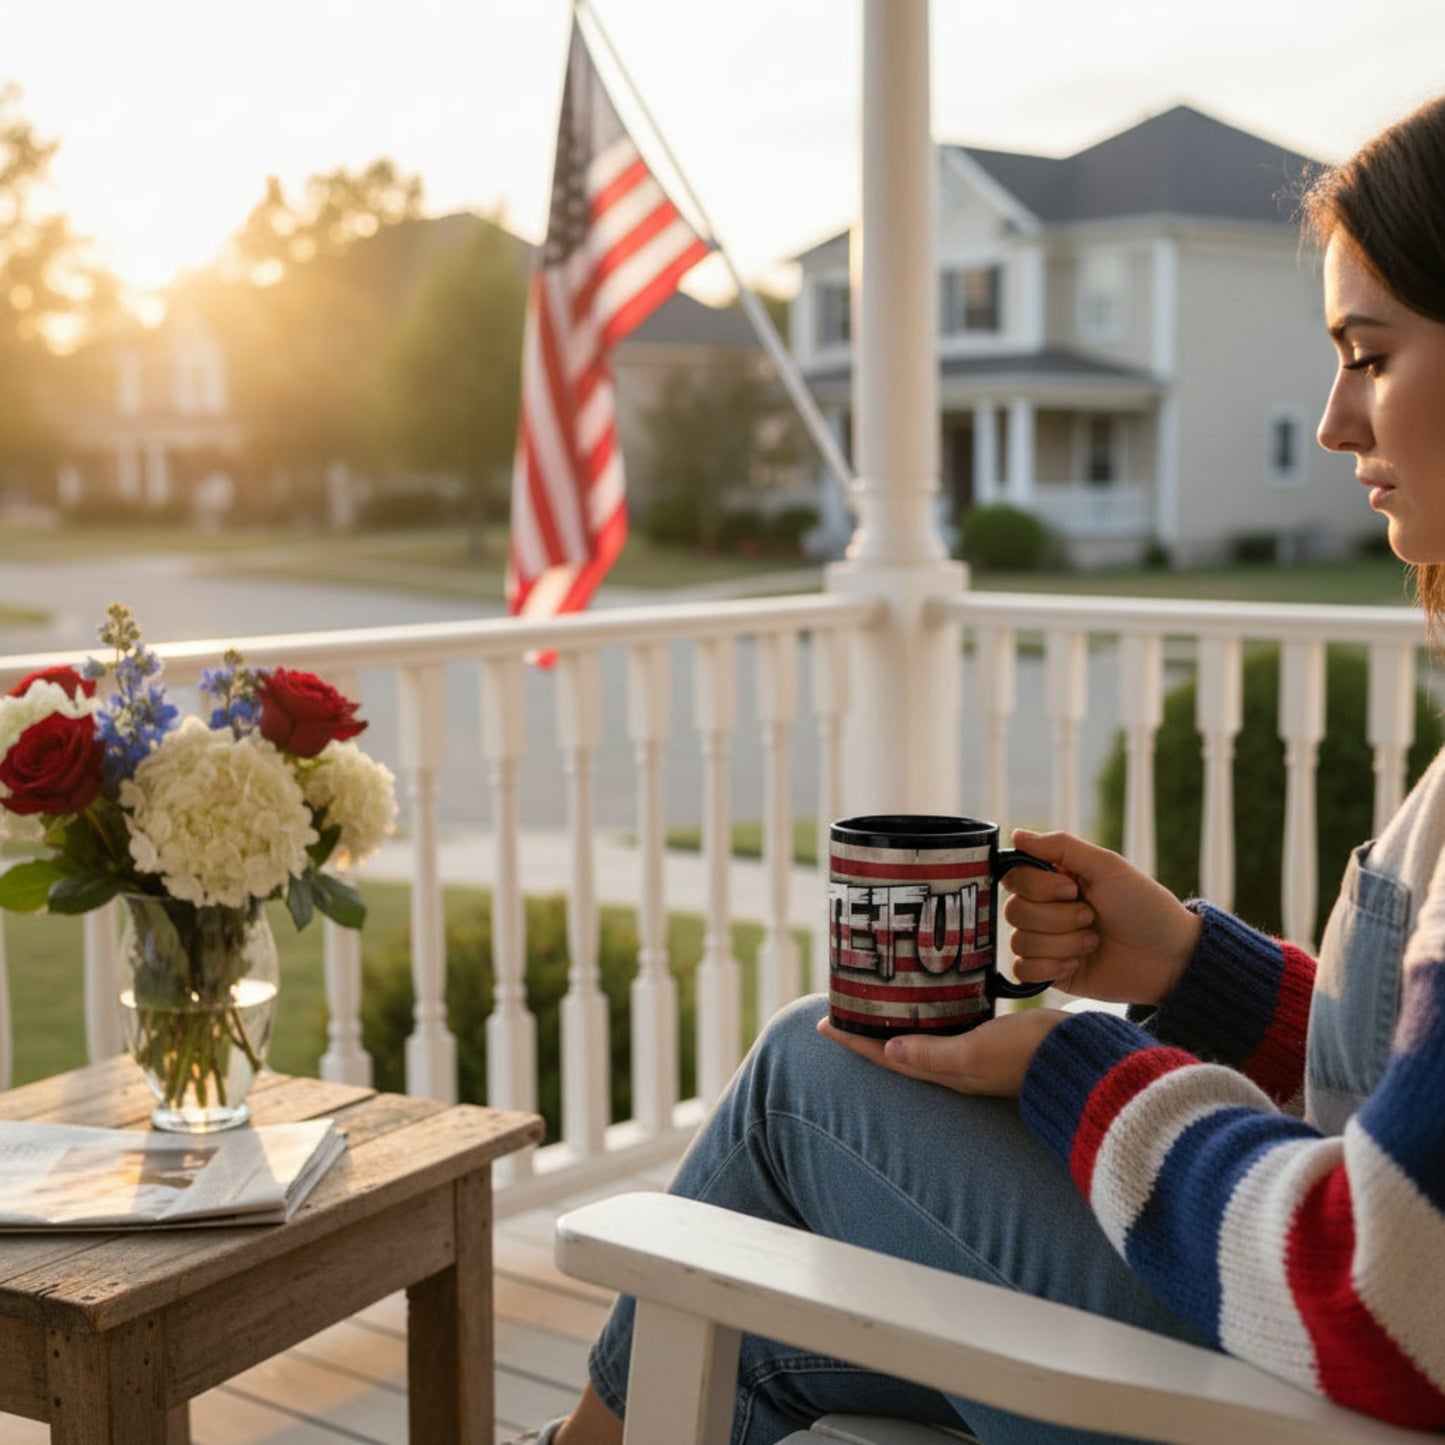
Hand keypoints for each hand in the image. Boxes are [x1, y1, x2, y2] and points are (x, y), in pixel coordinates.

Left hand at [817, 1009, 1068, 1095]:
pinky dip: (927, 1015)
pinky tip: (928, 999)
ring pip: (918, 1039)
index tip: (820, 1025)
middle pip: (894, 1049)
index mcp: (944, 1071)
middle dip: (866, 1031)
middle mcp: (952, 1066)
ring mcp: (971, 1055)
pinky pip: (945, 1027)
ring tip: (874, 1001)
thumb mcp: (978, 1053)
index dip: (852, 1041)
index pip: (884, 1056)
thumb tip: (888, 1052)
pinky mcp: (990, 1040)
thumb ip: (935, 1055)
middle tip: (841, 1008)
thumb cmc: (1029, 1056)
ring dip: (893, 1023)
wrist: (1080, 1060)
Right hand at [1003, 828, 1199, 1006]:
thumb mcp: (1107, 866)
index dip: (1038, 886)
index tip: (1072, 889)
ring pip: (1020, 942)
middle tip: (1092, 917)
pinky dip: (1050, 967)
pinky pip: (1022, 971)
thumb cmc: (1144, 906)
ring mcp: (1046, 942)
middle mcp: (1045, 909)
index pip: (1014, 877)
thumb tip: (1016, 835)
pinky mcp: (1050, 973)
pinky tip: (1078, 963)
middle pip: (1014, 911)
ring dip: (1063, 943)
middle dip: (1058, 918)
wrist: (1169, 957)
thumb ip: (1060, 846)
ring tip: (1094, 941)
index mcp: (1055, 880)